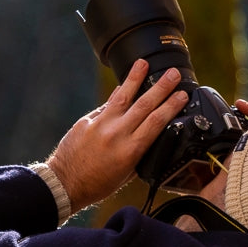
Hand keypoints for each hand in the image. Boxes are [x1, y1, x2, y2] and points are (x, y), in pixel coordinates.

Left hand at [45, 60, 188, 212]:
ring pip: (122, 96)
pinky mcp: (86, 121)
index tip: (182, 94)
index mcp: (131, 150)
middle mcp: (116, 134)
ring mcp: (100, 125)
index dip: (171, 105)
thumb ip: (139, 151)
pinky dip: (116, 95)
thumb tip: (149, 134)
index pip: (157, 121)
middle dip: (161, 87)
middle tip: (173, 74)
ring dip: (135, 78)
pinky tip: (123, 85)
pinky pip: (105, 105)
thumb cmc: (97, 184)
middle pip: (144, 104)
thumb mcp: (127, 173)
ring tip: (143, 62)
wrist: (65, 183)